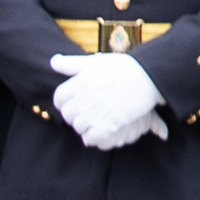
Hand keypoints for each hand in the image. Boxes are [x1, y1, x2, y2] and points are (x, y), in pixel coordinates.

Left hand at [49, 49, 163, 151]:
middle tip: (88, 111)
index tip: (75, 101)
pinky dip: (93, 137)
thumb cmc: (122, 67)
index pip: (59, 99)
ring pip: (78, 128)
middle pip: (67, 115)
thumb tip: (53, 61)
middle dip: (75, 115)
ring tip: (97, 120)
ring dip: (85, 126)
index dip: (65, 102)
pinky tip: (102, 130)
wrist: (146, 77)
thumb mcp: (94, 62)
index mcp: (78, 83)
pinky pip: (90, 138)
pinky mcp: (107, 126)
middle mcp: (83, 99)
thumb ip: (71, 64)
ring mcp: (94, 114)